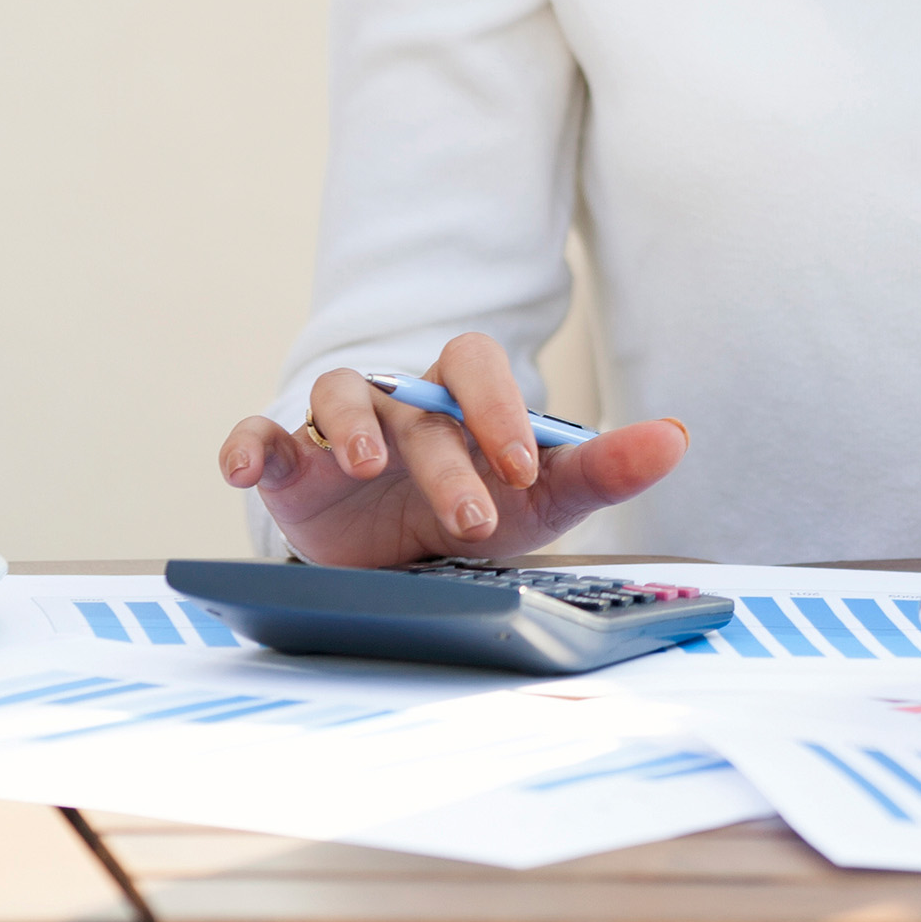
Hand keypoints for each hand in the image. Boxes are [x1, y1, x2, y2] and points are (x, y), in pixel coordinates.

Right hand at [216, 331, 691, 567]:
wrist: (399, 556)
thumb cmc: (478, 501)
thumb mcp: (544, 496)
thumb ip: (607, 467)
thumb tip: (678, 438)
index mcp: (459, 393)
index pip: (475, 365)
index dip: (499, 410)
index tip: (523, 468)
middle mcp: (399, 397)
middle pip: (416, 402)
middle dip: (444, 458)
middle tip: (474, 517)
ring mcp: (339, 424)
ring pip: (338, 396)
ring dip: (350, 426)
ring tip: (364, 467)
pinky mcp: (290, 462)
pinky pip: (260, 435)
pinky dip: (247, 444)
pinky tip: (243, 467)